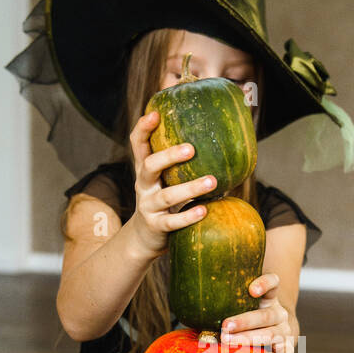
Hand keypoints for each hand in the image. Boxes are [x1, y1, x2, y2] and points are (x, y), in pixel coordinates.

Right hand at [127, 110, 215, 257]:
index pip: (138, 144)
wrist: (143, 239)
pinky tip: (204, 210)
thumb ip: (179, 164)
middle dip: (168, 156)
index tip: (156, 113)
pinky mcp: (156, 226)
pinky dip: (188, 216)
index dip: (143, 128)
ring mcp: (148, 207)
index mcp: (145, 170)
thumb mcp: (164, 180)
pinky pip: (172, 221)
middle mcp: (144, 186)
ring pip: (167, 196)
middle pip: (149, 166)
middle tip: (191, 148)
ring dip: (190, 188)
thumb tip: (215, 139)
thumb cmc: (162, 202)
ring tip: (212, 181)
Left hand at [220, 274, 295, 352]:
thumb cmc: (252, 318)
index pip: (273, 283)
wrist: (280, 331)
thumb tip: (196, 311)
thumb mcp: (244, 305)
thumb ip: (228, 304)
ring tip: (229, 342)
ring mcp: (285, 331)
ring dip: (250, 338)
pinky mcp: (288, 349)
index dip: (264, 284)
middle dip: (244, 321)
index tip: (251, 290)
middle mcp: (280, 313)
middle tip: (225, 326)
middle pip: (265, 315)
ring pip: (271, 334)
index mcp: (270, 298)